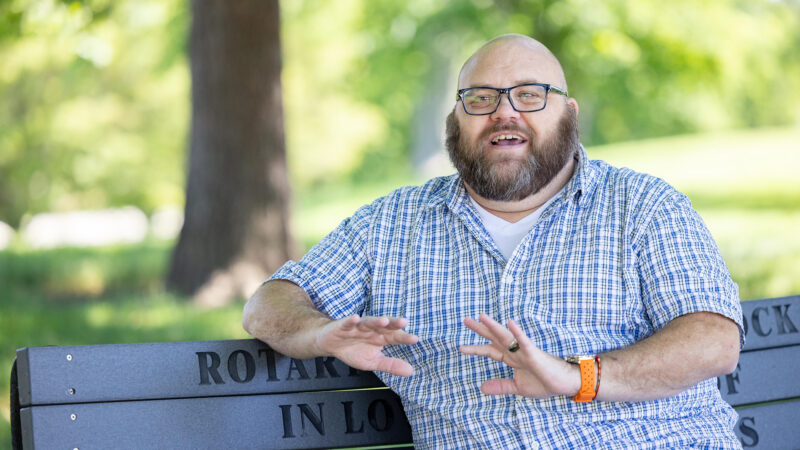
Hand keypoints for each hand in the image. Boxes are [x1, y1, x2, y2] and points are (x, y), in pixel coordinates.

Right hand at [316, 315, 418, 376]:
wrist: (331, 344)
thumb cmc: (354, 351)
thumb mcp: (373, 362)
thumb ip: (391, 365)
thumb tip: (411, 371)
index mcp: (380, 337)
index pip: (394, 337)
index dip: (404, 337)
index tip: (414, 339)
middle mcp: (371, 330)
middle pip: (384, 326)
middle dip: (393, 323)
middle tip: (403, 322)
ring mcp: (357, 327)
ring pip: (368, 322)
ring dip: (375, 321)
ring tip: (384, 321)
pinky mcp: (342, 326)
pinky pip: (347, 323)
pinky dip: (351, 320)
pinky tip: (355, 318)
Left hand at [459, 314, 579, 397]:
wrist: (564, 384)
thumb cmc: (544, 382)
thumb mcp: (518, 387)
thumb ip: (501, 386)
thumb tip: (481, 388)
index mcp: (511, 359)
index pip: (490, 351)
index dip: (476, 349)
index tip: (461, 347)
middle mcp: (515, 352)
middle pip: (494, 338)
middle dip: (480, 330)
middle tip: (465, 320)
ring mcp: (524, 351)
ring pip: (506, 336)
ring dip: (493, 326)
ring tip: (481, 316)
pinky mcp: (535, 353)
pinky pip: (525, 341)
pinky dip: (517, 333)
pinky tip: (509, 323)